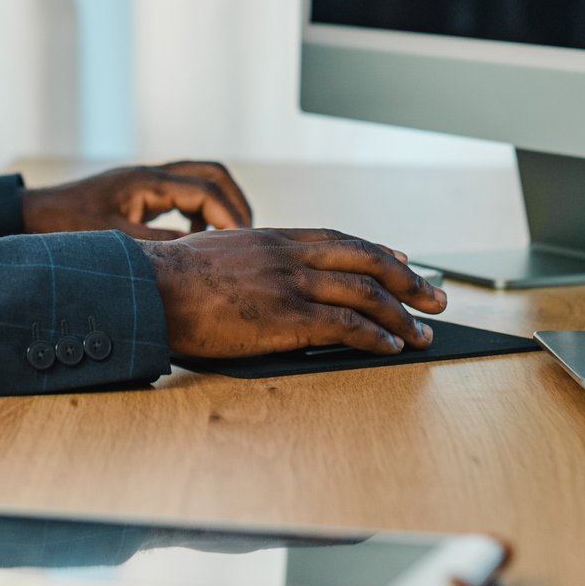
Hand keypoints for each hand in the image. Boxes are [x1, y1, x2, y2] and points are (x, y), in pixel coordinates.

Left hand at [22, 161, 251, 239]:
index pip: (207, 189)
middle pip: (213, 173)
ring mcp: (148, 181)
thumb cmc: (68, 226)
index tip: (241, 243)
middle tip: (244, 235)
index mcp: (149, 182)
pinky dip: (200, 210)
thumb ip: (158, 246)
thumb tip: (199, 255)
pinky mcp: (143, 192)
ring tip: (224, 238)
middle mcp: (153, 175)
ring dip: (219, 204)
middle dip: (235, 202)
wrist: (35, 215)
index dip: (230, 216)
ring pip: (201, 179)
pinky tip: (191, 238)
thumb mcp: (116, 240)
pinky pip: (185, 193)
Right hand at [139, 227, 447, 357]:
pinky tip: (391, 347)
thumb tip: (254, 271)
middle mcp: (288, 255)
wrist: (149, 290)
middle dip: (407, 280)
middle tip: (435, 296)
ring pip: (364, 293)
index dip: (376, 251)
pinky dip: (375, 336)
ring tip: (422, 331)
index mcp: (271, 238)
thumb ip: (246, 259)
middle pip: (364, 260)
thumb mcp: (213, 254)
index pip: (338, 239)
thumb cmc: (168, 280)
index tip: (401, 260)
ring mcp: (289, 284)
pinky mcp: (287, 317)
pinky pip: (345, 325)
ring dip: (401, 314)